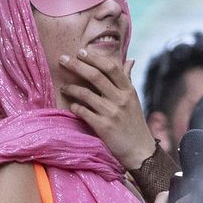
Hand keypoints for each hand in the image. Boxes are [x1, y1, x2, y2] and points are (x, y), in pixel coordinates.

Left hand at [60, 51, 156, 169]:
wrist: (140, 151)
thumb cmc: (135, 123)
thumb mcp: (134, 99)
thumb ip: (128, 79)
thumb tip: (130, 60)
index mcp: (128, 90)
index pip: (111, 67)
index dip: (94, 58)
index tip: (80, 52)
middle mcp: (121, 99)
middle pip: (96, 76)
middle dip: (76, 65)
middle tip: (62, 59)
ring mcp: (112, 113)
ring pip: (86, 93)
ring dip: (71, 87)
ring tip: (63, 87)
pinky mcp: (103, 127)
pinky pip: (83, 112)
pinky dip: (75, 107)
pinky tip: (71, 106)